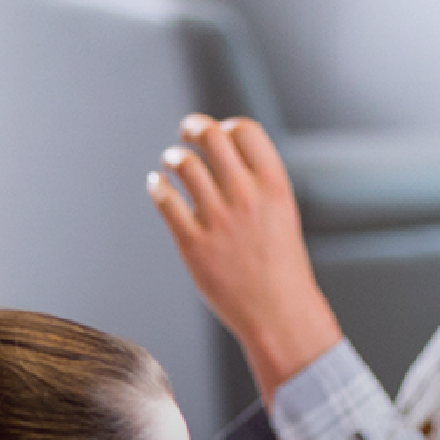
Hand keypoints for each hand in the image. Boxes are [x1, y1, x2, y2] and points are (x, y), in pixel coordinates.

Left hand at [147, 115, 345, 393]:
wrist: (279, 313)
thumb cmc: (281, 265)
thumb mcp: (282, 213)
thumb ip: (257, 182)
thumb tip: (224, 151)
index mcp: (274, 186)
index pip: (244, 130)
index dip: (226, 126)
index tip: (217, 132)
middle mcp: (246, 196)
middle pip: (211, 136)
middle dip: (194, 128)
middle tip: (186, 134)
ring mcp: (218, 219)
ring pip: (184, 163)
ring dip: (173, 156)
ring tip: (172, 162)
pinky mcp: (193, 243)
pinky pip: (165, 199)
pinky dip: (157, 185)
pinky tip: (157, 185)